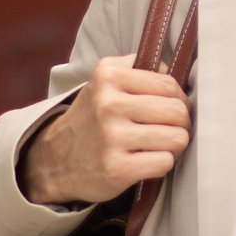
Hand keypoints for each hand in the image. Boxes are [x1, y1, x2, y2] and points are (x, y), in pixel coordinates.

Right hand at [18, 53, 190, 205]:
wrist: (54, 160)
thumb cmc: (92, 118)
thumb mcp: (105, 81)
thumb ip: (139, 67)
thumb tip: (177, 69)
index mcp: (108, 77)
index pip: (169, 84)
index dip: (179, 99)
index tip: (171, 109)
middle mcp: (108, 104)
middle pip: (177, 111)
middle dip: (181, 123)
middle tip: (170, 130)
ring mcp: (111, 137)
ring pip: (177, 138)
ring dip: (174, 145)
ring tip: (159, 145)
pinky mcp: (116, 168)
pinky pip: (165, 162)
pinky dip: (162, 164)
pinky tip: (147, 161)